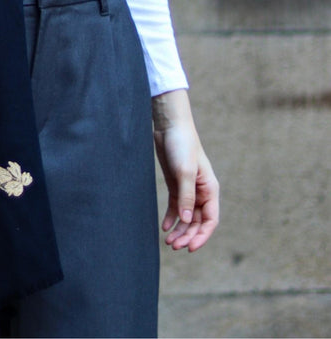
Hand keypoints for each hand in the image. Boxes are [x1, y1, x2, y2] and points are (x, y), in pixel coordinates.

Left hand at [152, 89, 218, 251]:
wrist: (169, 126)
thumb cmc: (182, 145)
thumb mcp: (184, 171)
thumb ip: (186, 196)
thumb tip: (186, 220)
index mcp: (210, 189)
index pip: (210, 220)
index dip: (202, 236)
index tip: (190, 248)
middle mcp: (201, 192)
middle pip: (197, 222)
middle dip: (187, 235)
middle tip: (173, 246)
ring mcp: (188, 189)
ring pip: (186, 217)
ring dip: (179, 230)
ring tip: (168, 241)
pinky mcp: (176, 185)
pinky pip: (176, 207)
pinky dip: (171, 218)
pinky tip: (164, 227)